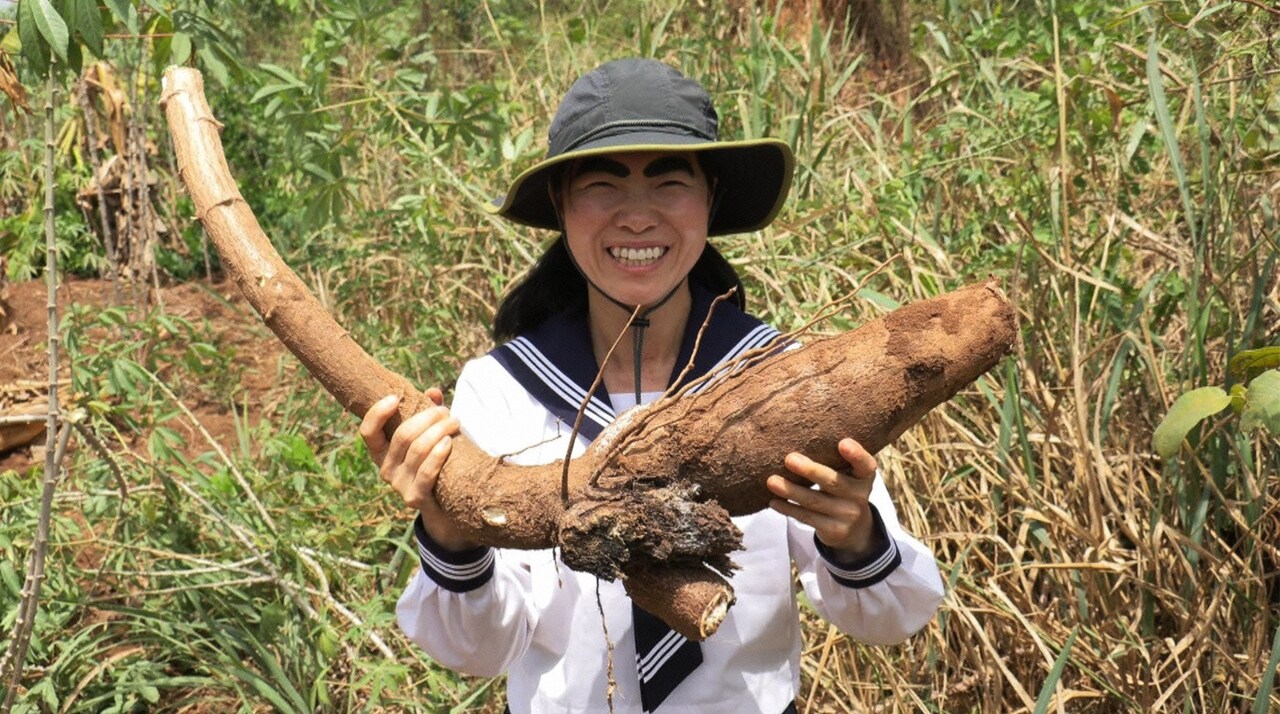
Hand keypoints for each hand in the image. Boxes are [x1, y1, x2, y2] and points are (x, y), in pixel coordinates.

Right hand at [359, 389, 476, 550]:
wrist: (446, 507)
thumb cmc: (435, 463)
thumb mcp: (428, 437)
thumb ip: (427, 413)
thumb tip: (433, 392)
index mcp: (381, 453)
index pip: (368, 432)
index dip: (377, 414)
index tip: (395, 397)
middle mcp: (385, 469)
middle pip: (402, 436)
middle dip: (427, 418)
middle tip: (445, 412)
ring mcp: (399, 485)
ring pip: (417, 450)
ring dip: (438, 431)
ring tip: (454, 422)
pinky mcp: (415, 498)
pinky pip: (426, 472)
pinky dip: (438, 455)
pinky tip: (448, 443)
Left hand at [766, 437, 883, 561]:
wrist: (855, 529)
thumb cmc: (844, 489)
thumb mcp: (849, 475)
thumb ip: (835, 460)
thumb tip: (797, 437)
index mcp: (864, 477)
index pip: (865, 464)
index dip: (856, 454)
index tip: (842, 442)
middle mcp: (859, 496)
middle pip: (834, 482)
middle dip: (811, 470)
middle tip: (789, 458)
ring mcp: (847, 515)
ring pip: (814, 501)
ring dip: (791, 491)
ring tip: (771, 481)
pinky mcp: (833, 531)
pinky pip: (807, 518)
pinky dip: (788, 509)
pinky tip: (774, 501)